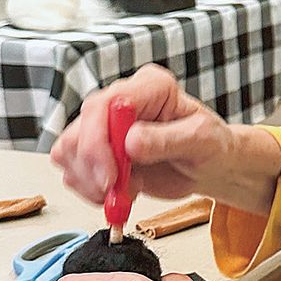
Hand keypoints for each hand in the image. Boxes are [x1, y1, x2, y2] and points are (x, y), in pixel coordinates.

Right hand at [51, 63, 280, 212]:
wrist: (209, 166)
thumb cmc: (211, 146)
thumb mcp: (202, 141)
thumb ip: (167, 140)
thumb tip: (131, 142)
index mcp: (150, 87)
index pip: (106, 104)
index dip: (100, 142)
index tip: (113, 175)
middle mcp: (121, 102)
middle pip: (79, 128)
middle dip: (92, 167)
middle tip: (114, 191)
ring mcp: (106, 126)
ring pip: (68, 150)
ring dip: (89, 181)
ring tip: (123, 192)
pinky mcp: (98, 151)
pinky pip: (73, 170)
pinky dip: (89, 190)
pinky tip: (118, 194)